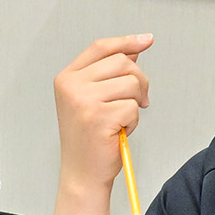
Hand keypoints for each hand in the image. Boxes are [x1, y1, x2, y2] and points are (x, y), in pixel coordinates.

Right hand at [53, 34, 153, 198]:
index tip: (147, 40)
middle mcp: (71, 86)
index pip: (101, 48)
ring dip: (135, 103)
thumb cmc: (90, 139)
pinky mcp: (99, 117)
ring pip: (131, 84)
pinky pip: (133, 107)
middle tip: (138, 101)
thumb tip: (135, 49)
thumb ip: (110, 73)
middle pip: (122, 62)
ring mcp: (83, 101)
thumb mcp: (94, 99)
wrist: (82, 174)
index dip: (126, 41)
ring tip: (122, 120)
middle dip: (139, 81)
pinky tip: (120, 131)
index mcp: (67, 78)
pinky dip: (133, 121)